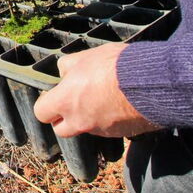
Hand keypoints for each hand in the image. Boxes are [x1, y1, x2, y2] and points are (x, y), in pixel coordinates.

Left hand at [33, 43, 159, 137]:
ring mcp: (101, 130)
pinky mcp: (121, 135)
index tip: (55, 94)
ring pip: (86, 129)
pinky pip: (108, 130)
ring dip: (88, 118)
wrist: (152, 83)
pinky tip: (119, 104)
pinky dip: (109, 121)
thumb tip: (63, 73)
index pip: (41, 113)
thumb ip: (68, 66)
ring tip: (102, 97)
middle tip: (75, 101)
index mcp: (66, 102)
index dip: (46, 103)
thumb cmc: (115, 67)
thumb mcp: (85, 57)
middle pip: (61, 129)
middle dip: (64, 117)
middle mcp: (79, 121)